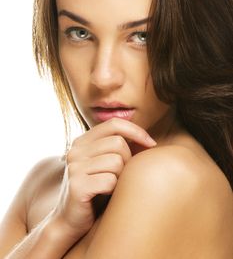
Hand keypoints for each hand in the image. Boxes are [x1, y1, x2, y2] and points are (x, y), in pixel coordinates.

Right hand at [51, 118, 155, 239]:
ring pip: (116, 162)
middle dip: (128, 160)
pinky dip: (114, 190)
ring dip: (120, 177)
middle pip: (118, 143)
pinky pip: (110, 181)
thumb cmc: (95, 190)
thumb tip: (148, 140)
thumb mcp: (103, 164)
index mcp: (82, 141)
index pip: (114, 124)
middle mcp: (76, 150)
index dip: (136, 131)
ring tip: (112, 186)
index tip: (151, 144)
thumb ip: (117, 148)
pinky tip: (105, 195)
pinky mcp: (77, 186)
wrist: (69, 220)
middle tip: (121, 176)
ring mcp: (74, 167)